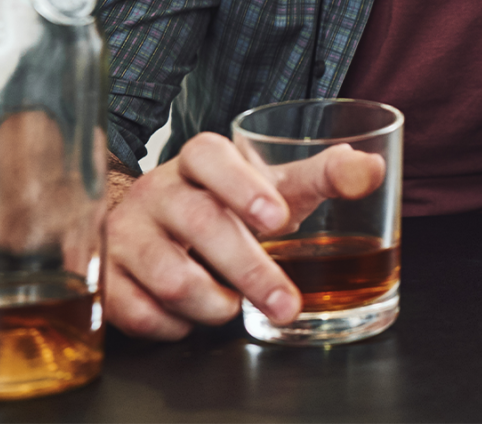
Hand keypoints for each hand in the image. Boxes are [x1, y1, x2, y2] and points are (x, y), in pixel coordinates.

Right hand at [106, 132, 384, 339]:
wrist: (155, 222)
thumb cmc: (227, 202)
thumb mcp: (277, 184)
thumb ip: (324, 175)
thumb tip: (373, 168)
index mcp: (199, 159)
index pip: (211, 156)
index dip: (242, 184)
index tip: (277, 217)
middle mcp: (158, 190)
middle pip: (200, 223)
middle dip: (250, 269)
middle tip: (287, 303)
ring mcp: (127, 231)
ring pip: (169, 274)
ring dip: (213, 302)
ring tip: (233, 305)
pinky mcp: (108, 275)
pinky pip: (139, 311)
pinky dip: (175, 325)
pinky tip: (192, 317)